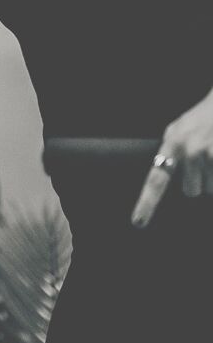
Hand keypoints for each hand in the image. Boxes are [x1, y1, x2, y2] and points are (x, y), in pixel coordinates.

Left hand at [131, 91, 212, 226]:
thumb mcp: (176, 130)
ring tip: (212, 153)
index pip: (155, 180)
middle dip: (196, 180)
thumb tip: (163, 173)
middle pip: (191, 191)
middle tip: (201, 160)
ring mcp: (208, 155)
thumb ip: (169, 153)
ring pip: (209, 189)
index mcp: (171, 145)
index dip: (147, 203)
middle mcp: (188, 151)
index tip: (138, 222)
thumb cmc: (198, 121)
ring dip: (212, 176)